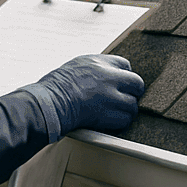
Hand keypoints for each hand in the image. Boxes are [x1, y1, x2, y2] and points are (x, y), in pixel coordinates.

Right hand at [28, 54, 145, 138]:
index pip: (125, 65)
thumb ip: (95, 68)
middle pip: (136, 83)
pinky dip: (120, 123)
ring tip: (117, 113)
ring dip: (126, 110)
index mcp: (99, 62)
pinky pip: (125, 120)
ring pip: (132, 104)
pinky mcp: (108, 114)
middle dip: (134, 92)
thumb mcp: (76, 66)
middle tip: (127, 99)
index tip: (120, 84)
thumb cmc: (56, 86)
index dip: (124, 76)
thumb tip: (106, 75)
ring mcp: (110, 96)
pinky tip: (111, 122)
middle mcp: (109, 77)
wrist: (50, 102)